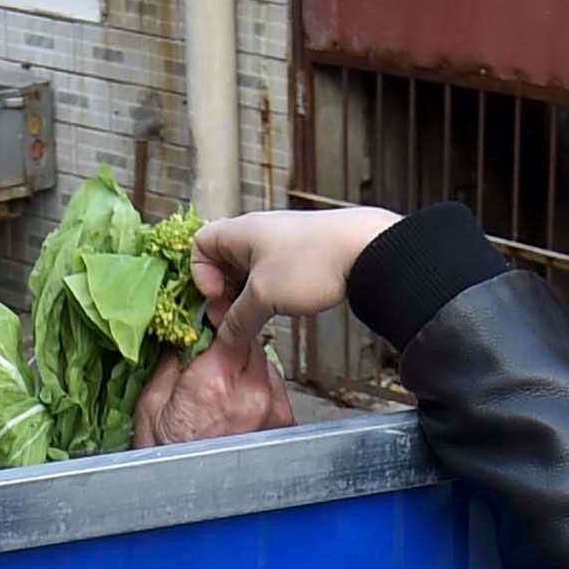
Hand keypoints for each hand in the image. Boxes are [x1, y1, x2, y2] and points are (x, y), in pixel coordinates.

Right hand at [131, 311, 294, 448]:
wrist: (179, 492)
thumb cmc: (164, 456)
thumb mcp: (151, 401)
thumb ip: (174, 359)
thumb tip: (184, 333)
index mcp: (216, 382)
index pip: (233, 326)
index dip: (223, 317)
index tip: (214, 315)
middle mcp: (252, 394)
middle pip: (253, 344)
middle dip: (234, 343)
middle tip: (214, 353)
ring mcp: (272, 411)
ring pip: (266, 366)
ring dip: (248, 366)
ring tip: (224, 384)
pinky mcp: (282, 424)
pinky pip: (274, 390)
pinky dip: (259, 388)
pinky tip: (238, 401)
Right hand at [186, 205, 402, 330]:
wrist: (368, 249)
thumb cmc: (312, 262)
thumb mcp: (265, 297)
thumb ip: (238, 319)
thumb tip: (225, 337)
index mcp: (240, 232)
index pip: (200, 244)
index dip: (199, 274)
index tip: (217, 296)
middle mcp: (257, 233)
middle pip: (222, 261)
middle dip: (222, 292)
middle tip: (233, 317)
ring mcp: (280, 244)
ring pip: (247, 272)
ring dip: (246, 297)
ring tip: (257, 318)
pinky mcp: (301, 256)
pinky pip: (271, 276)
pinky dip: (268, 294)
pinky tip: (280, 309)